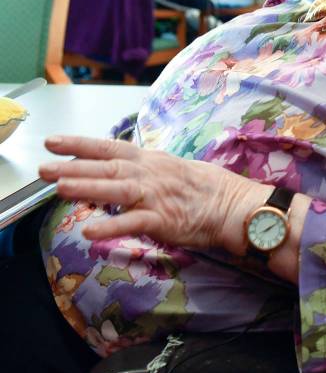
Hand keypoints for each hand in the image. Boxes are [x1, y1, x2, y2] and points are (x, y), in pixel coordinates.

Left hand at [39, 136, 269, 252]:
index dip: (80, 144)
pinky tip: (90, 231)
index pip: (111, 148)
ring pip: (116, 189)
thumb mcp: (173, 170)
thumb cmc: (209, 190)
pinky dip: (111, 226)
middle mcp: (151, 174)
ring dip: (86, 188)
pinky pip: (133, 223)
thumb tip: (122, 172)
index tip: (54, 141)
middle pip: (106, 167)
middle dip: (72, 166)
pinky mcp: (164, 220)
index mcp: (152, 161)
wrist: (236, 205)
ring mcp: (156, 196)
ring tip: (58, 188)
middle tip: (42, 167)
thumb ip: (146, 171)